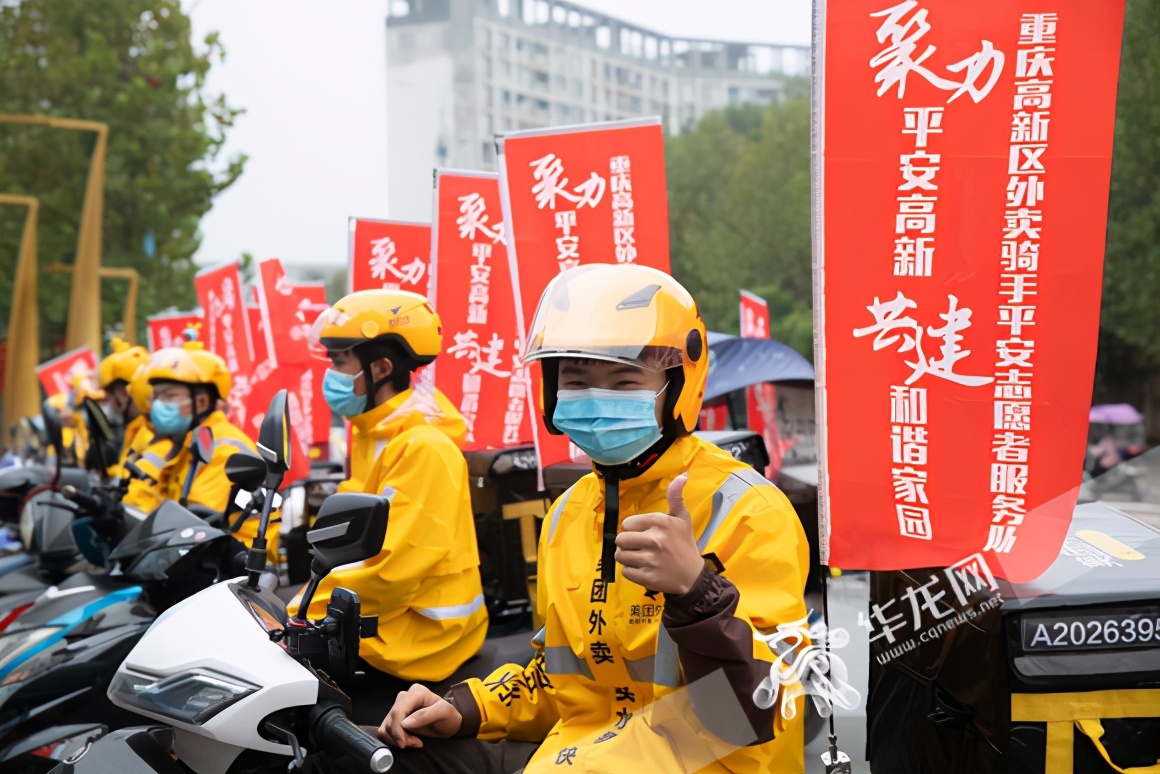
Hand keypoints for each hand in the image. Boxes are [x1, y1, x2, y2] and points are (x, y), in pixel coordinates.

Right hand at [377, 684, 462, 747]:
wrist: (449, 723)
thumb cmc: (449, 716)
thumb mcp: (444, 713)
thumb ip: (426, 715)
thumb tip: (405, 723)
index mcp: (416, 692)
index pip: (398, 711)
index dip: (397, 729)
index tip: (404, 743)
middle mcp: (404, 697)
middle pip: (391, 719)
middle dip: (400, 736)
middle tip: (416, 743)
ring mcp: (398, 706)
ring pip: (386, 726)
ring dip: (396, 739)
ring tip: (414, 742)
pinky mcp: (395, 717)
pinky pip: (385, 729)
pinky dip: (393, 739)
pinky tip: (407, 740)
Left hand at [615, 474, 702, 594]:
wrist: (693, 576)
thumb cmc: (684, 545)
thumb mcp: (682, 518)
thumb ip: (676, 496)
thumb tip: (682, 475)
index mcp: (661, 522)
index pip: (626, 523)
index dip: (633, 529)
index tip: (644, 534)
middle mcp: (654, 539)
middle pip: (620, 540)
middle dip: (627, 544)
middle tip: (640, 547)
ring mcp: (650, 560)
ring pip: (620, 556)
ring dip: (628, 558)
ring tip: (641, 558)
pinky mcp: (646, 577)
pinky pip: (625, 571)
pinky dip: (632, 572)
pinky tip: (644, 569)